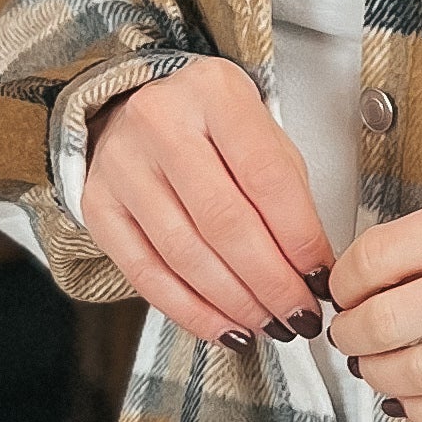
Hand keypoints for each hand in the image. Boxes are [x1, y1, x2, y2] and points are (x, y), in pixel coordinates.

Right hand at [82, 62, 332, 346]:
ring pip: (185, 255)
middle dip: (270, 282)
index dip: (300, 239)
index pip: (267, 178)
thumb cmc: (212, 129)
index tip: (322, 279)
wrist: (132, 111)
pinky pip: (146, 273)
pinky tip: (224, 327)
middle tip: (300, 316)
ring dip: (235, 303)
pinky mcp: (98, 206)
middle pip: (224, 222)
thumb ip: (288, 193)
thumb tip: (312, 270)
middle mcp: (160, 122)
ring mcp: (122, 165)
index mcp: (215, 93)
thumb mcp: (261, 135)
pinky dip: (191, 311)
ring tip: (270, 326)